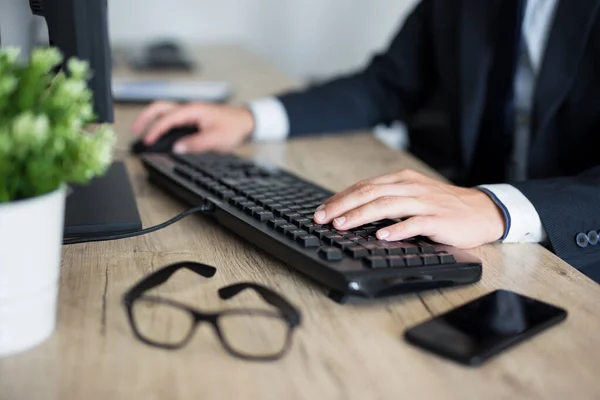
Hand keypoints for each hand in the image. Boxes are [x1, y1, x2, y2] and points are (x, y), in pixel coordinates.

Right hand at [131, 101, 254, 152]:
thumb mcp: (216, 138)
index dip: (155, 130)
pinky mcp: (193, 118)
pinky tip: (160, 134)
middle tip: (134, 131)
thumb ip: (196, 144)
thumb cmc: (234, 126)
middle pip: (160, 108)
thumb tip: (178, 148)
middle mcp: (189, 108)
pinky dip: (162, 123)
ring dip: (151, 119)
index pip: (167, 118)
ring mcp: (190, 112)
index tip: (148, 141)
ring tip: (142, 132)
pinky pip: (172, 118)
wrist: (247, 122)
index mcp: (193, 110)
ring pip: (164, 111)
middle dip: (144, 118)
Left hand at [313, 169, 505, 248]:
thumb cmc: (443, 206)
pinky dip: (397, 229)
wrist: (482, 211)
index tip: (321, 210)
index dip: (340, 198)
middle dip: (342, 205)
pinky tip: (382, 236)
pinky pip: (414, 223)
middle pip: (370, 192)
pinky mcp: (438, 219)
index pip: (364, 185)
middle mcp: (410, 187)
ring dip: (361, 215)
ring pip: (387, 205)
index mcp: (402, 180)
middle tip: (322, 218)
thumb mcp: (413, 195)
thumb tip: (353, 210)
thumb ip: (387, 199)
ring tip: (342, 225)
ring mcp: (425, 202)